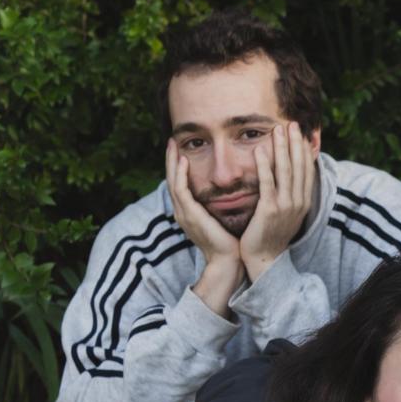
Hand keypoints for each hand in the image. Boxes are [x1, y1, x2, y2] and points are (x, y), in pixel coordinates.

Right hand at [167, 138, 241, 262]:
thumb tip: (229, 191)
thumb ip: (218, 205)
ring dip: (172, 162)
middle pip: (171, 179)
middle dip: (171, 160)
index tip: (181, 150)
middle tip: (171, 140)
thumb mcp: (221, 219)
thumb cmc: (229, 241)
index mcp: (188, 212)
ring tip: (173, 144)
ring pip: (173, 181)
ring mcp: (184, 213)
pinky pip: (181, 190)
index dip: (178, 166)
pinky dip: (180, 174)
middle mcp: (182, 211)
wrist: (228, 260)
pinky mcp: (190, 215)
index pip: (179, 184)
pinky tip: (184, 161)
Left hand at [241, 122, 316, 282]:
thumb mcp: (287, 213)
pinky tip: (260, 149)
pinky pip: (268, 182)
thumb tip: (290, 177)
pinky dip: (265, 165)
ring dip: (282, 148)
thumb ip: (290, 194)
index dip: (303, 149)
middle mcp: (298, 202)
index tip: (300, 132)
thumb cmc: (272, 236)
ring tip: (278, 129)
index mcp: (304, 201)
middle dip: (295, 143)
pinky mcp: (270, 209)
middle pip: (299, 166)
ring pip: (286, 170)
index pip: (307, 169)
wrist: (265, 260)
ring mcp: (286, 206)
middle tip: (292, 123)